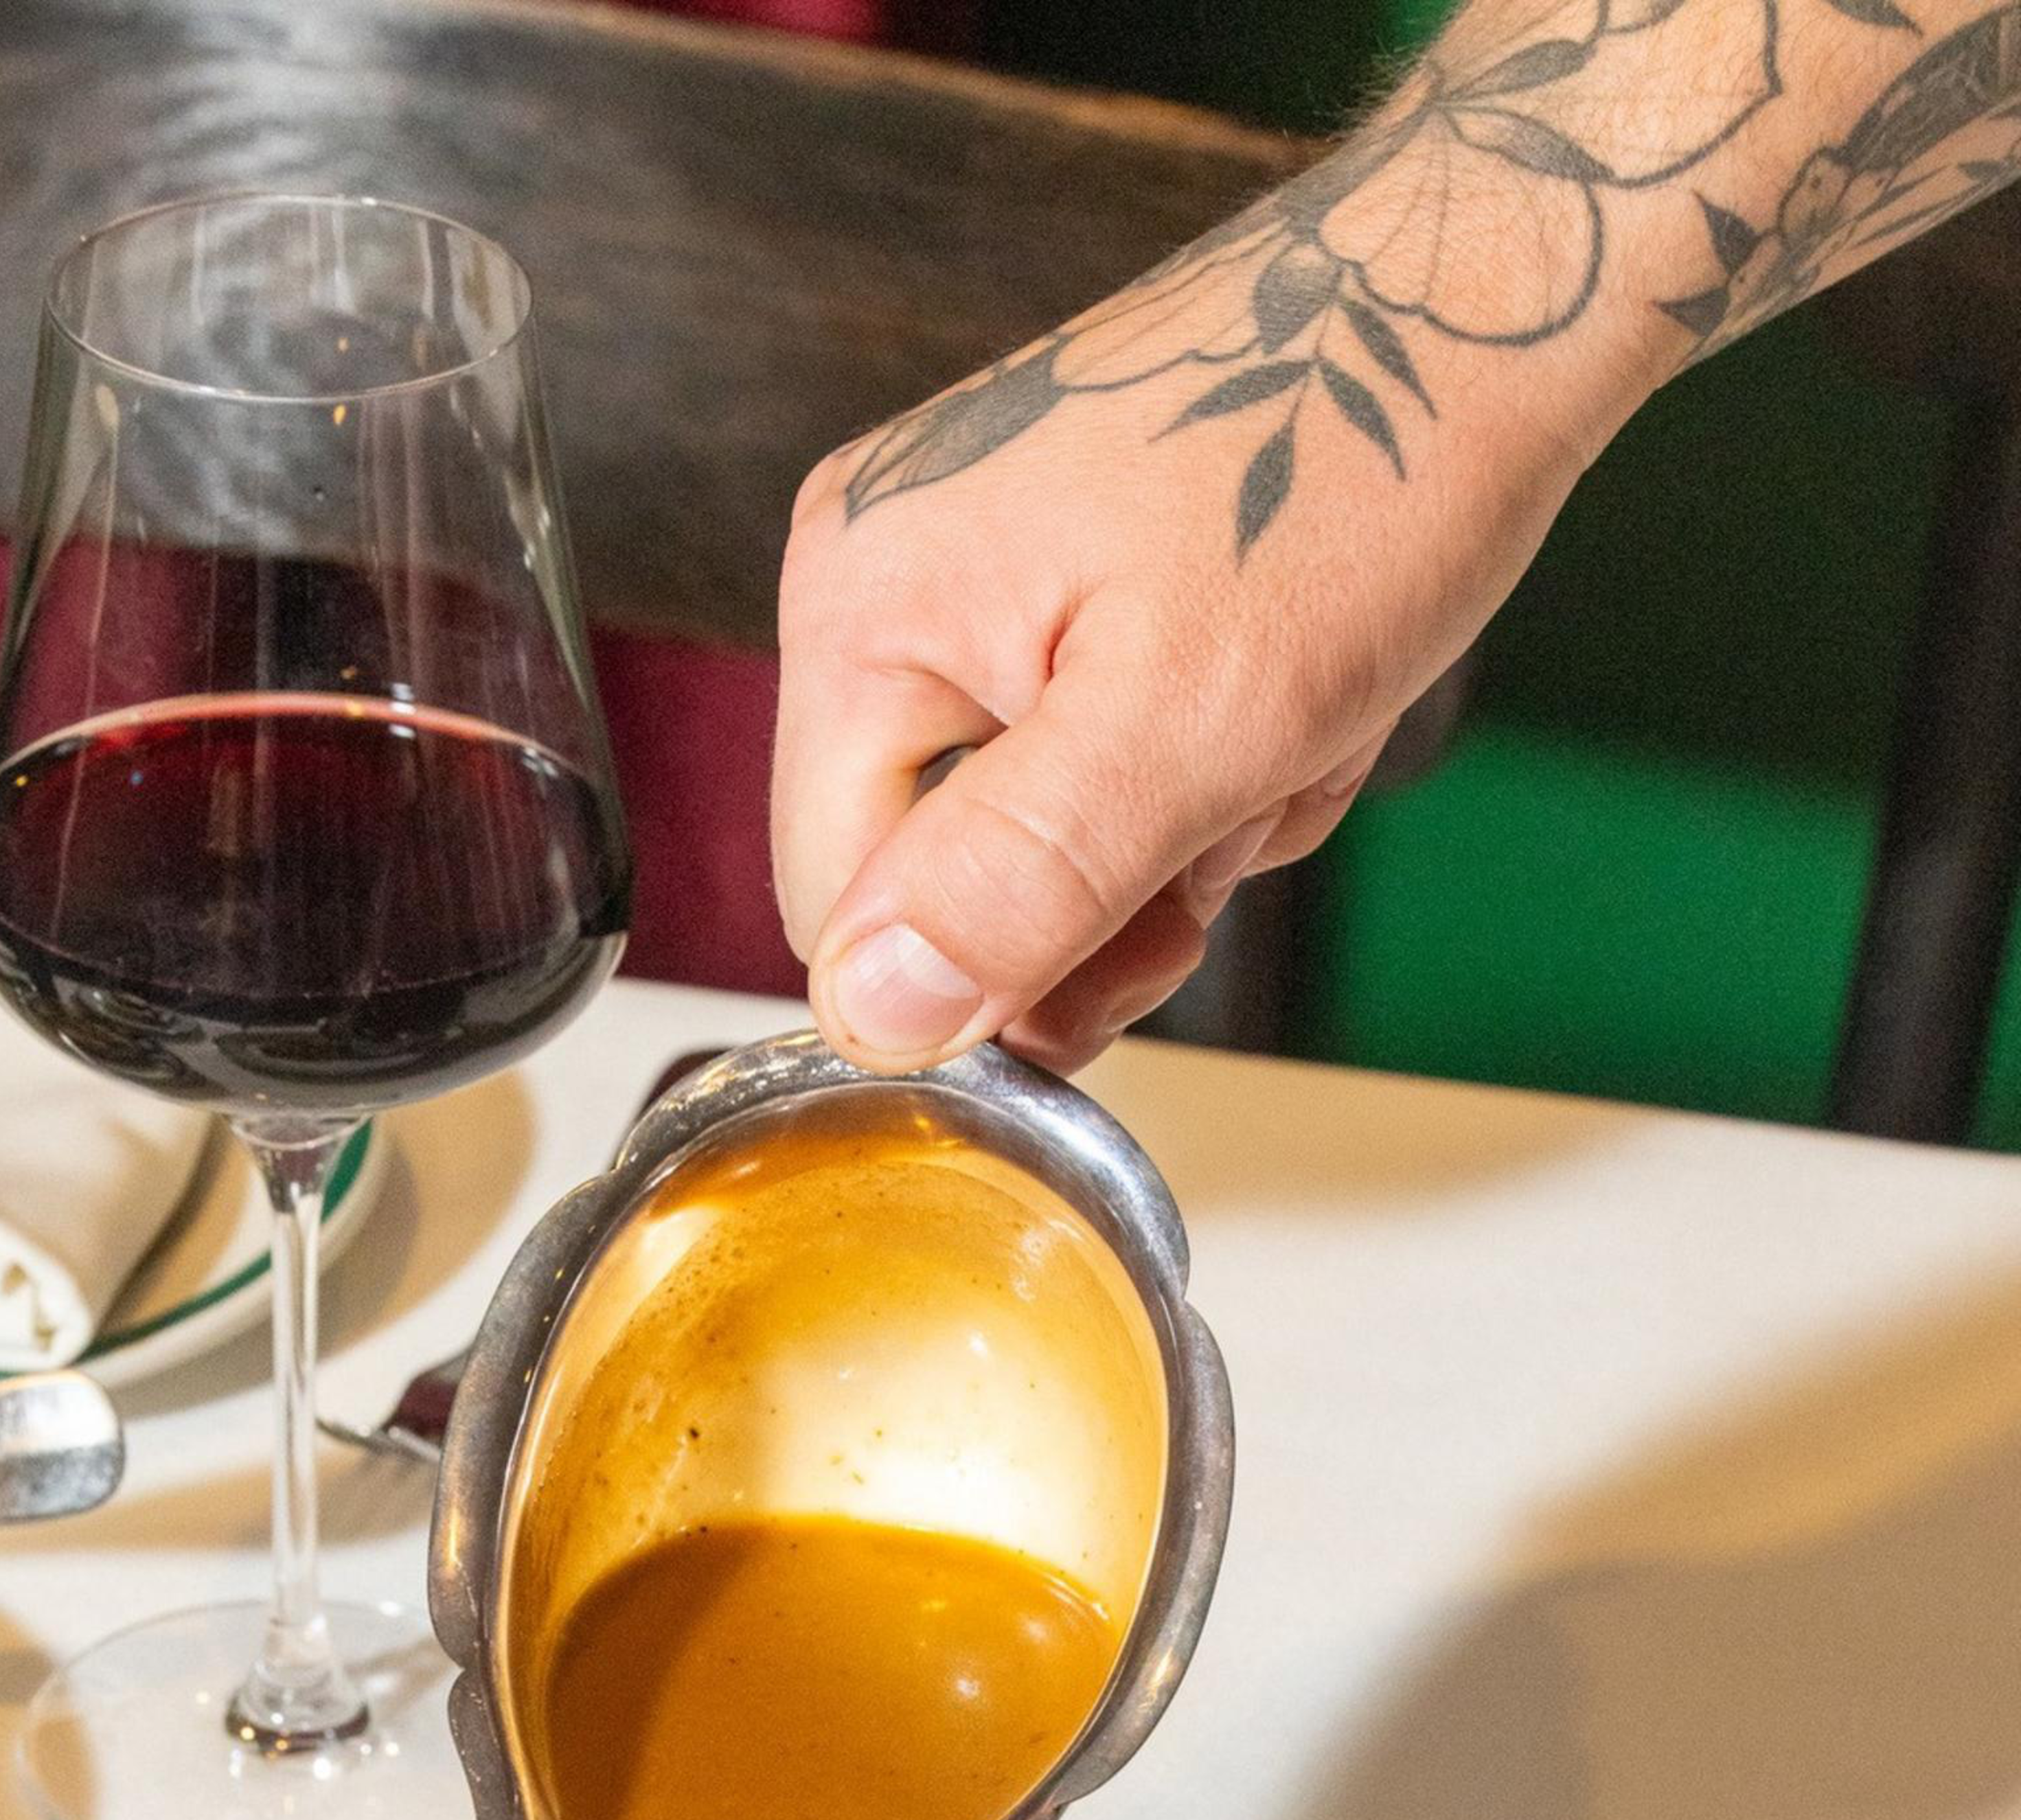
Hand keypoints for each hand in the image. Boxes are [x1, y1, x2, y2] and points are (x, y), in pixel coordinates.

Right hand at [775, 218, 1647, 1077]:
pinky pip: (1110, 761)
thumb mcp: (1187, 725)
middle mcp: (888, 583)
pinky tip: (1292, 691)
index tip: (1150, 943)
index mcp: (865, 611)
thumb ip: (1015, 884)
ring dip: (1194, 828)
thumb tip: (876, 1016)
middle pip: (953, 885)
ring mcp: (979, 574)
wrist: (1486, 292)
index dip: (991, 983)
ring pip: (1054, 840)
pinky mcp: (1065, 574)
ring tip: (1290, 720)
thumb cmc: (1352, 464)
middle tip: (1247, 799)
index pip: (843, 917)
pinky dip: (1217, 766)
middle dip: (1121, 887)